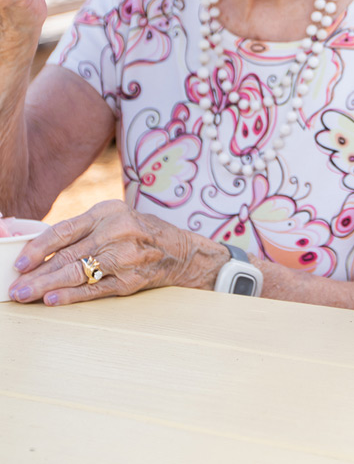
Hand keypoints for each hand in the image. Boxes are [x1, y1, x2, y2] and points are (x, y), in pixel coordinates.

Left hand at [7, 200, 201, 305]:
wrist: (179, 250)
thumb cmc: (138, 232)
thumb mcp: (113, 218)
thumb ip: (80, 229)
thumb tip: (36, 248)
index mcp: (108, 211)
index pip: (65, 229)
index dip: (39, 248)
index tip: (20, 263)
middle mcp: (118, 231)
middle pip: (69, 255)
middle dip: (37, 274)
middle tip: (16, 287)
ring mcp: (126, 256)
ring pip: (79, 273)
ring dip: (47, 286)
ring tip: (25, 295)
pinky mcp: (130, 279)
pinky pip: (95, 289)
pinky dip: (72, 296)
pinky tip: (54, 300)